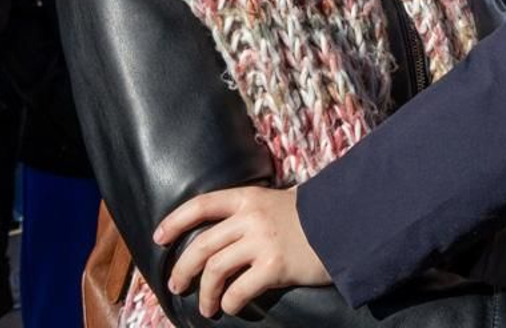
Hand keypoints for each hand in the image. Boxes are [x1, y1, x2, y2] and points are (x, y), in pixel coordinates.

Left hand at [154, 184, 329, 315]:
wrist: (346, 225)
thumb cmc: (313, 216)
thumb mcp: (279, 201)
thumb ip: (251, 211)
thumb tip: (225, 228)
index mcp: (249, 198)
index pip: (201, 204)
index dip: (175, 221)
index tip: (159, 237)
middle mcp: (251, 218)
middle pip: (202, 245)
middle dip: (183, 269)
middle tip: (177, 284)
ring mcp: (262, 242)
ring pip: (215, 270)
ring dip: (205, 293)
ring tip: (206, 306)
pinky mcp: (275, 267)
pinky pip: (238, 290)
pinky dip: (229, 302)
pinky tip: (230, 307)